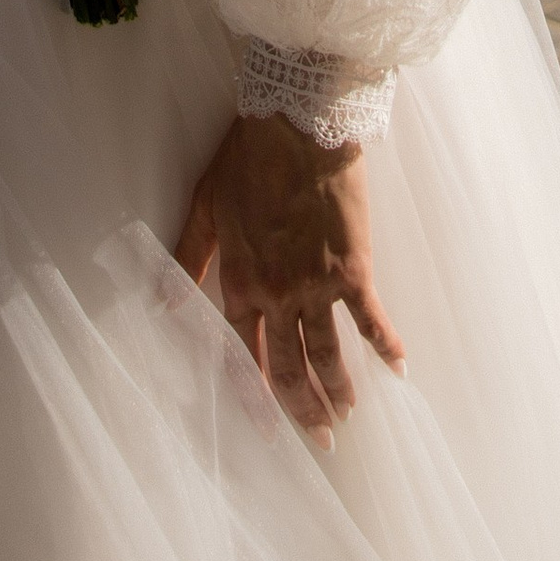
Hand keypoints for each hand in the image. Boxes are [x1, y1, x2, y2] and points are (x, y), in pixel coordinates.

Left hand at [172, 111, 406, 449]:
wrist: (296, 123)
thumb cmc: (247, 158)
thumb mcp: (204, 207)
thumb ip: (187, 258)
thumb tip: (161, 302)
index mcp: (239, 283)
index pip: (245, 355)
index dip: (257, 394)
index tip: (269, 428)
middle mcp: (277, 295)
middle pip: (291, 367)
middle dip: (305, 409)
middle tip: (320, 437)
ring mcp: (316, 286)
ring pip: (329, 354)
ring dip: (341, 389)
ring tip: (349, 411)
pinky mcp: (352, 269)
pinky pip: (371, 319)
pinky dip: (386, 347)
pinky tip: (398, 369)